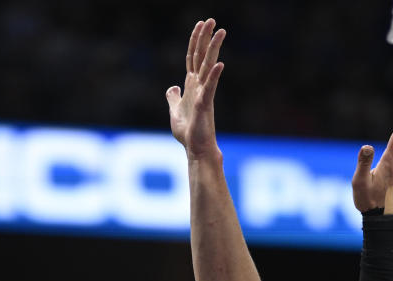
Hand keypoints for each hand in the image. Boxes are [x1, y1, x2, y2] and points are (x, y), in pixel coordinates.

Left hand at [167, 18, 226, 159]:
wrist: (196, 149)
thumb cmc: (188, 133)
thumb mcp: (175, 112)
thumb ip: (173, 98)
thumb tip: (171, 88)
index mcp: (191, 86)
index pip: (193, 57)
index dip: (195, 41)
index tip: (200, 24)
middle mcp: (199, 86)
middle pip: (202, 56)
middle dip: (205, 38)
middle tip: (211, 19)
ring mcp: (203, 94)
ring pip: (208, 67)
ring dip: (214, 49)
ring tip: (221, 31)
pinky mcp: (205, 105)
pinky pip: (210, 87)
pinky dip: (213, 76)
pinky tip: (218, 64)